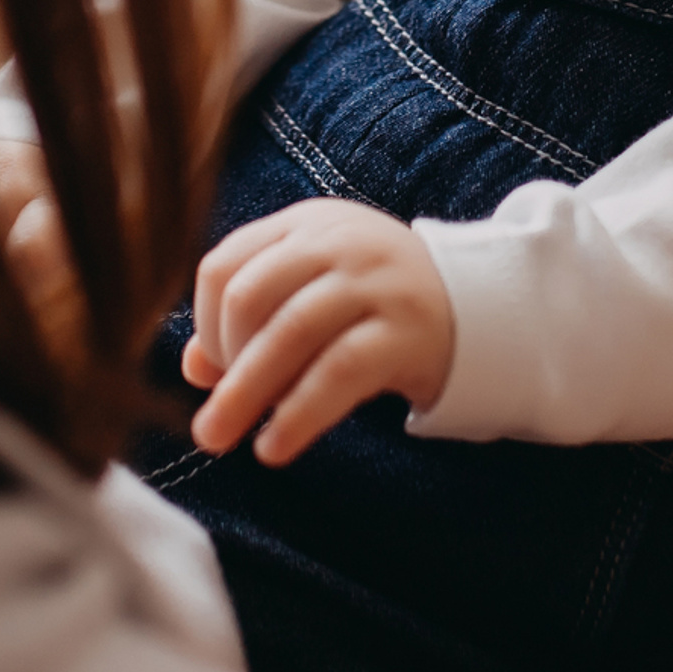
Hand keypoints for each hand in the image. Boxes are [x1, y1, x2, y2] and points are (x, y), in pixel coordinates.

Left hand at [182, 200, 455, 463]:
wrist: (479, 305)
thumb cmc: (374, 302)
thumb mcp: (311, 292)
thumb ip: (253, 318)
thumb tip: (194, 370)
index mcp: (306, 225)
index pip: (225, 265)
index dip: (204, 325)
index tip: (211, 371)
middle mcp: (337, 242)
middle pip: (250, 296)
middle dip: (221, 364)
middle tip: (211, 421)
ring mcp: (374, 282)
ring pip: (290, 333)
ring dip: (245, 392)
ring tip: (219, 438)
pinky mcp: (405, 330)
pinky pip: (337, 373)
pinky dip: (297, 414)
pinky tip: (274, 447)